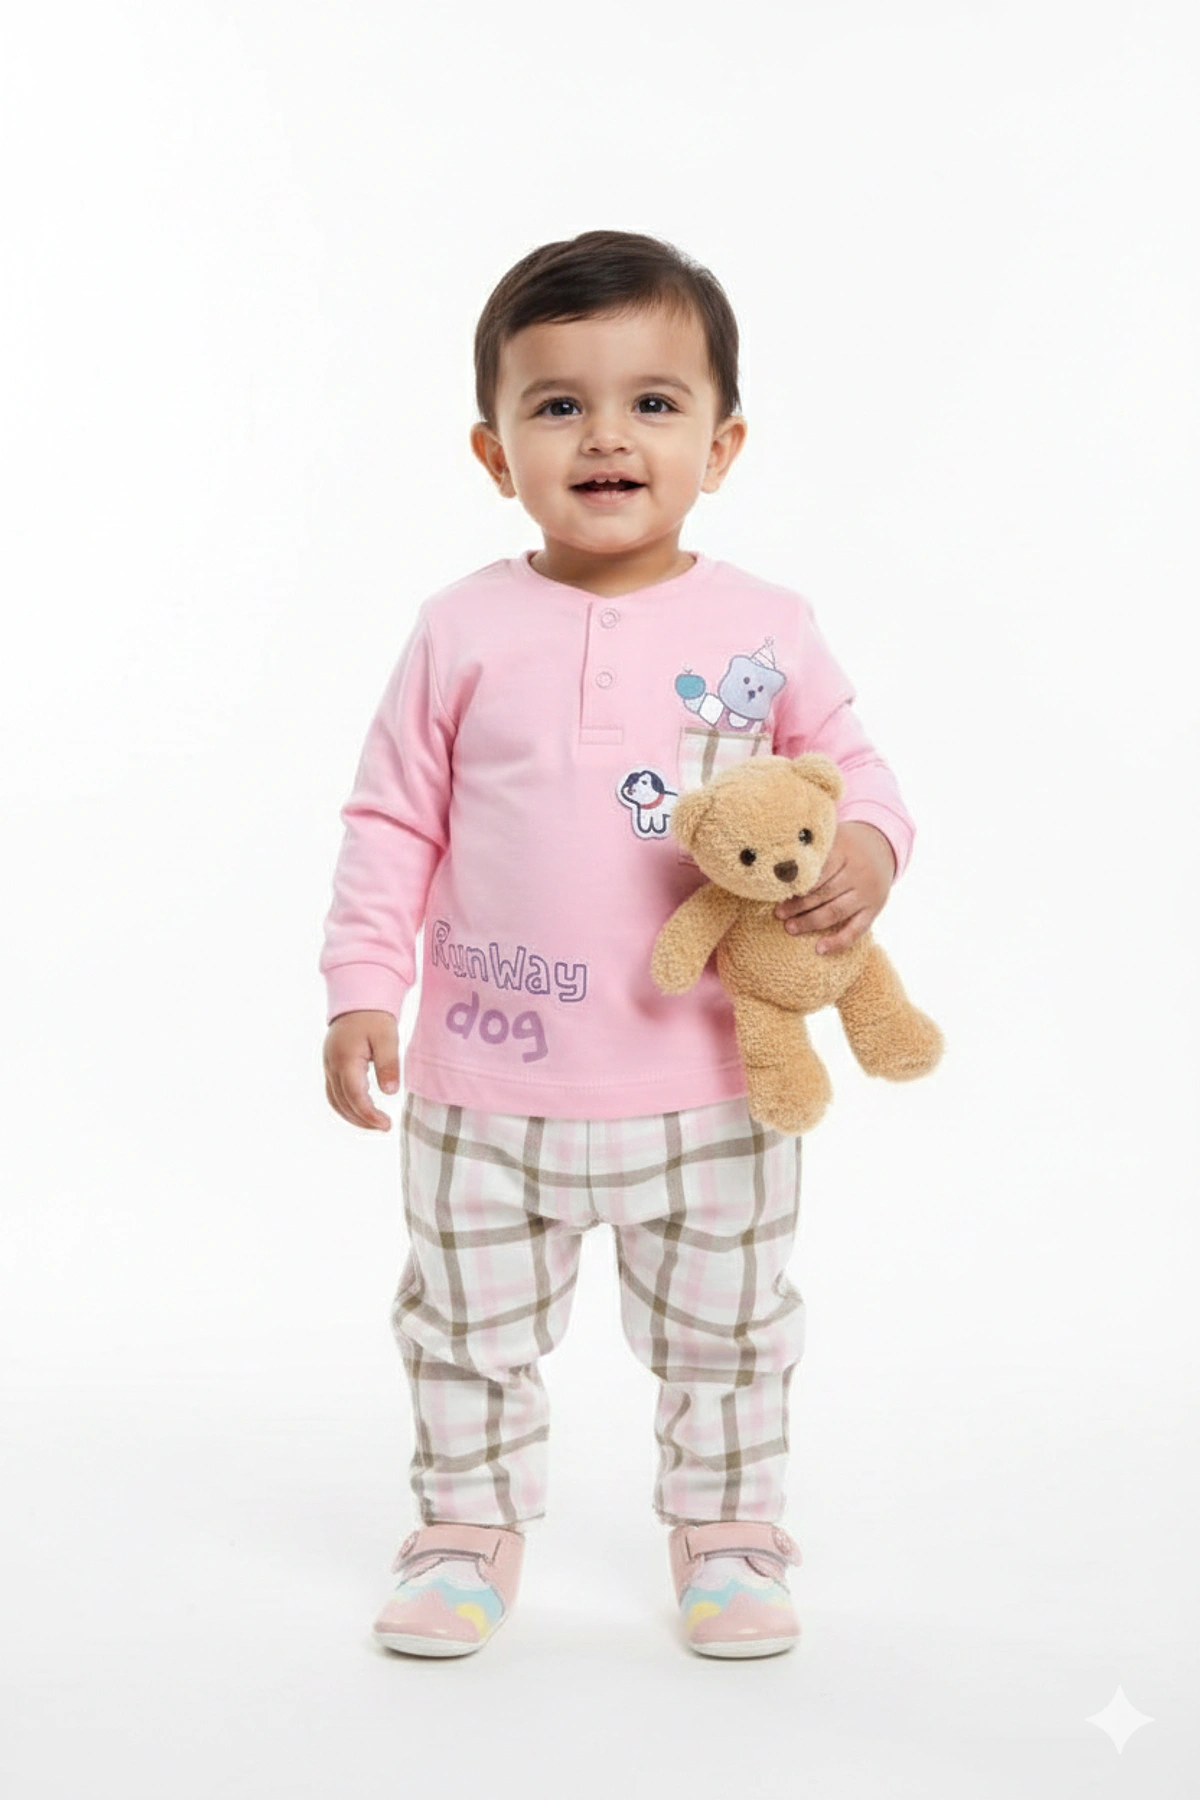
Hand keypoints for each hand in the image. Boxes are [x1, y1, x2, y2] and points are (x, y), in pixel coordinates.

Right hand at [324, 1009, 399, 1129]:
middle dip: (363, 1120)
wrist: (357, 1001)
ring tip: (375, 1124)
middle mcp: (332, 1066)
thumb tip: (390, 1092)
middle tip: (385, 1127)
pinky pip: (334, 1094)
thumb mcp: (387, 1038)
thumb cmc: (374, 1018)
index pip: (355, 1096)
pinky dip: (346, 1107)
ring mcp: (328, 1067)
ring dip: (353, 1116)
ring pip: (335, 1101)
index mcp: (346, 1060)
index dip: (369, 1115)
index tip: (386, 1125)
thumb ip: (388, 1064)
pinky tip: (361, 1111)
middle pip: (343, 1103)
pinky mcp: (331, 1067)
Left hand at [774, 821, 895, 954]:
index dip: (798, 881)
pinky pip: (857, 930)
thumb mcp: (832, 837)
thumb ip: (810, 847)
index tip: (778, 890)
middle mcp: (858, 873)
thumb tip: (774, 861)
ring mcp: (868, 894)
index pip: (818, 869)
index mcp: (845, 851)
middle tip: (778, 913)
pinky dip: (838, 942)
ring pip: (836, 912)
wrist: (881, 850)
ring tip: (789, 928)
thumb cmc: (845, 846)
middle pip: (824, 892)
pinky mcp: (873, 910)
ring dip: (810, 922)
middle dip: (798, 904)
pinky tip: (819, 949)